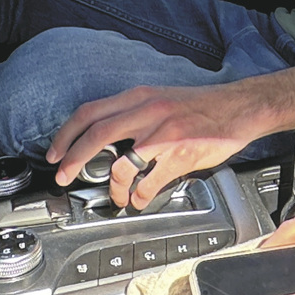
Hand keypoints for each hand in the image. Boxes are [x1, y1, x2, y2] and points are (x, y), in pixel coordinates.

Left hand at [46, 81, 266, 209]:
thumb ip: (134, 114)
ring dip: (114, 187)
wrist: (240, 107)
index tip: (55, 152)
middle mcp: (149, 111)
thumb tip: (105, 138)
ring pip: (123, 164)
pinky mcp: (181, 155)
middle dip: (73, 160)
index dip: (66, 134)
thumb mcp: (161, 99)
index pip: (90, 112)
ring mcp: (165, 134)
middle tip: (63, 177)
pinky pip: (150, 182)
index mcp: (141, 96)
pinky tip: (141, 198)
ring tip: (118, 195)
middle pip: (97, 135)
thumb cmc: (201, 106)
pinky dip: (140, 195)